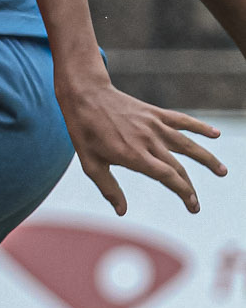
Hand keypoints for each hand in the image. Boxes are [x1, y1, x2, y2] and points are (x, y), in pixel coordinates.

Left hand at [57, 76, 225, 214]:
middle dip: (190, 188)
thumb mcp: (91, 164)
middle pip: (178, 167)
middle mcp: (148, 140)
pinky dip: (199, 127)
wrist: (86, 95)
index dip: (183, 192)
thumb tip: (122, 211)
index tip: (192, 205)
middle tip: (196, 204)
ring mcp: (153, 125)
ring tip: (222, 171)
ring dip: (206, 158)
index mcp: (133, 155)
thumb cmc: (85, 132)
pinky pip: (181, 121)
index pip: (167, 177)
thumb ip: (108, 188)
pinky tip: (215, 134)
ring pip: (187, 144)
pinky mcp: (154, 113)